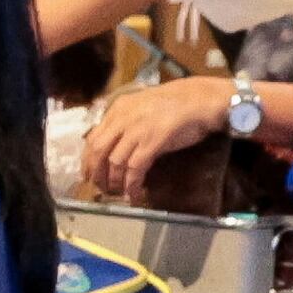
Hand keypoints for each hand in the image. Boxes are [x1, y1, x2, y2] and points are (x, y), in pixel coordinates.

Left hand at [76, 74, 232, 194]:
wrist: (204, 99)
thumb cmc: (178, 105)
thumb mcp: (143, 108)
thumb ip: (126, 123)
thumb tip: (114, 147)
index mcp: (119, 108)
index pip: (93, 137)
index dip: (87, 160)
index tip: (88, 174)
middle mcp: (123, 117)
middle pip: (98, 151)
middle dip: (97, 173)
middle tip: (102, 188)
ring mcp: (138, 129)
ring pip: (115, 162)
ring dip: (114, 182)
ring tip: (119, 192)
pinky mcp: (153, 140)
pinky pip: (135, 168)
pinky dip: (131, 184)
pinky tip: (134, 193)